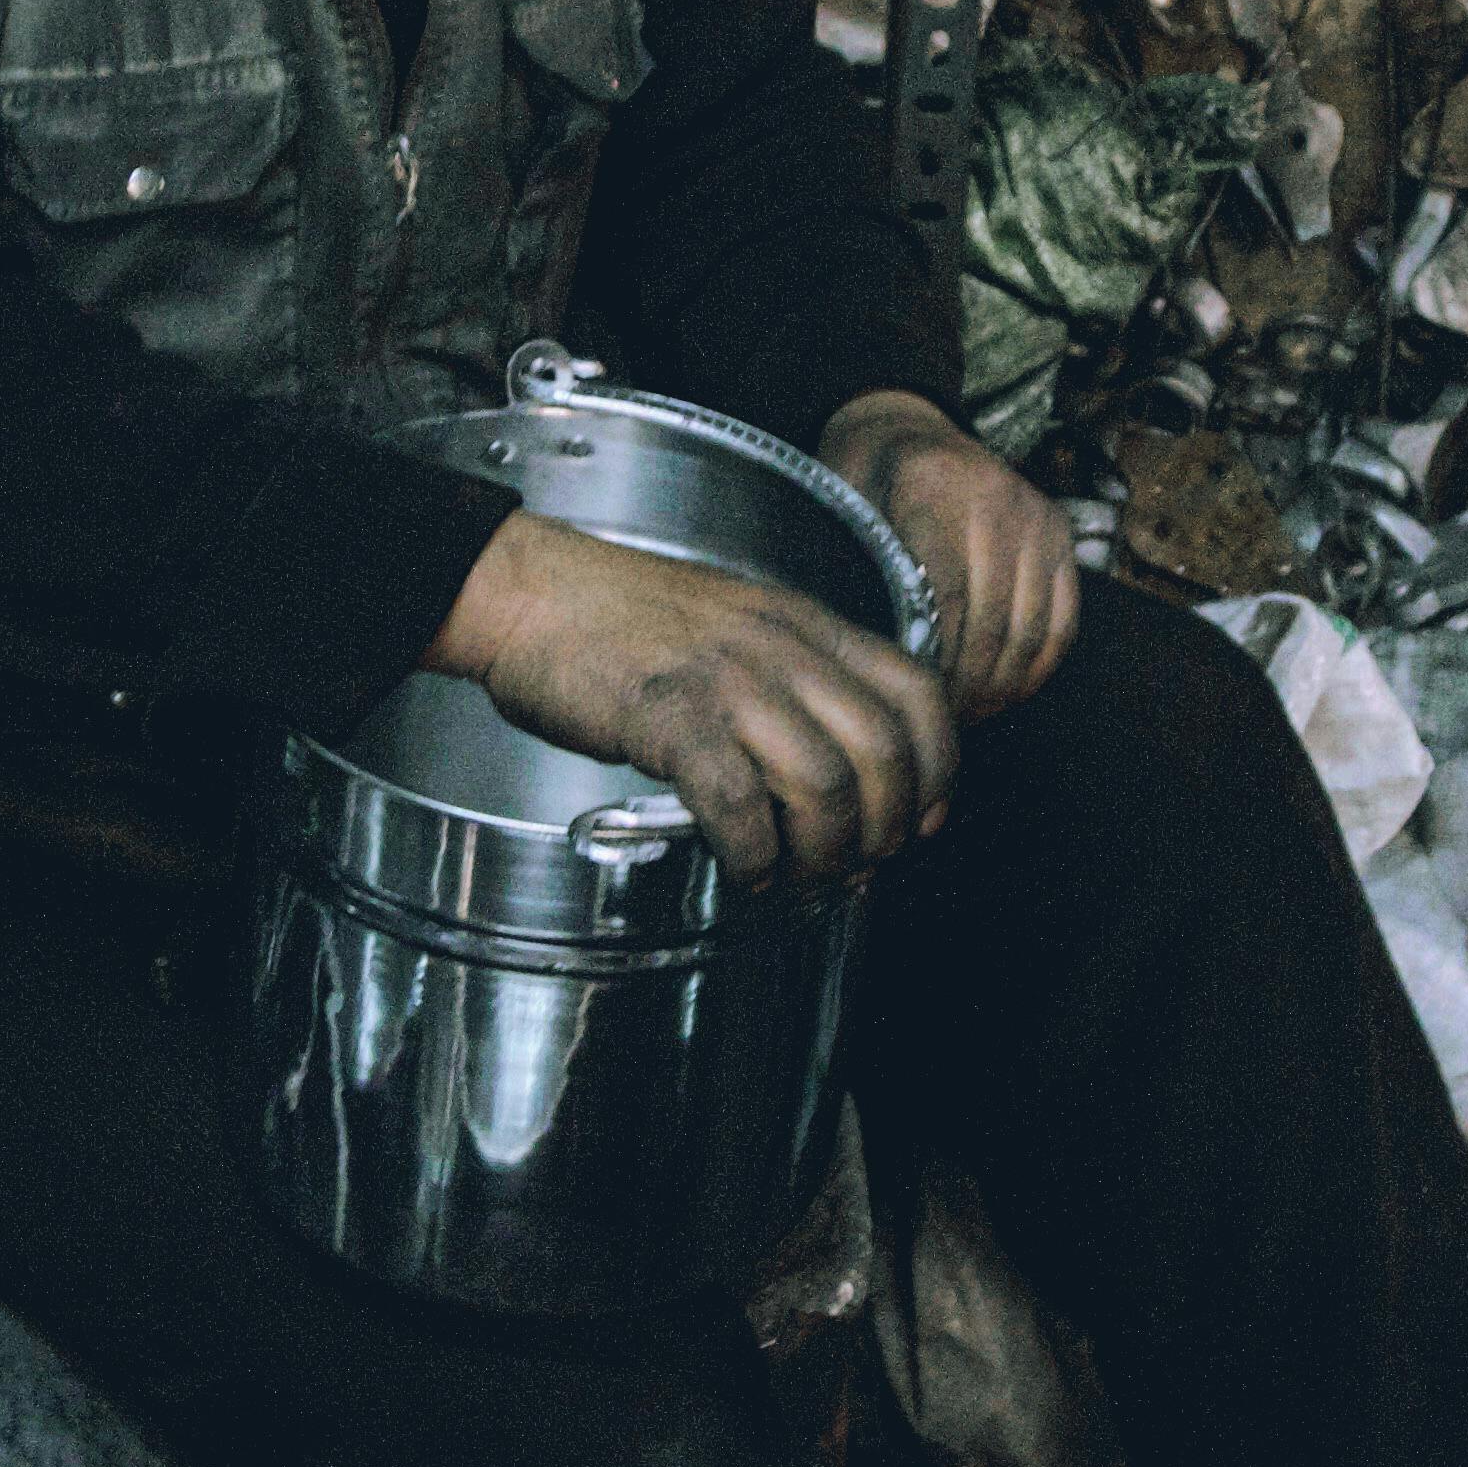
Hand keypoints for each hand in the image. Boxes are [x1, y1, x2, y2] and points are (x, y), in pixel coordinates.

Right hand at [427, 511, 958, 890]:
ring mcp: (727, 680)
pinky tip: (744, 871)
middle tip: (858, 866)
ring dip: (824, 853)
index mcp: (803, 623)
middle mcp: (780, 647)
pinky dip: (754, 854)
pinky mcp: (669, 717)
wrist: (527, 589)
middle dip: (886, 828)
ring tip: (797, 876)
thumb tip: (831, 770)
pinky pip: (740, 803)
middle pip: (884, 751)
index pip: (918, 691)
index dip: (939, 768)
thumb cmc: (619, 620)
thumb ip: (788, 678)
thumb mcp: (733, 625)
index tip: (925, 819)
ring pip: (825, 784)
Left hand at [821, 389, 1080, 722]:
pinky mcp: (1059, 532)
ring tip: (967, 715)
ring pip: (1031, 631)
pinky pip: (1062, 621)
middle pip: (990, 624)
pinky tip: (1004, 692)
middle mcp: (994, 498)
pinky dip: (1036, 667)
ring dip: (1000, 687)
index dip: (932, 667)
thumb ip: (852, 572)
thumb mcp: (836, 508)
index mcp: (929, 488)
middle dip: (965, 688)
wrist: (904, 423)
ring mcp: (1033, 516)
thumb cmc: (860, 478)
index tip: (910, 703)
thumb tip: (870, 663)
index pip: (943, 602)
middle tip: (936, 724)